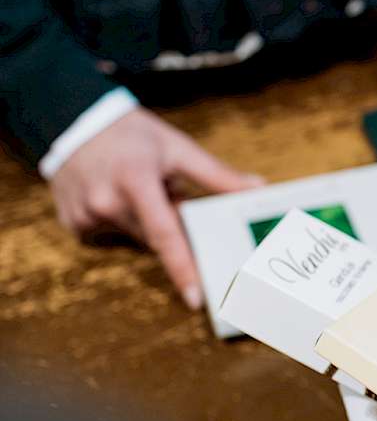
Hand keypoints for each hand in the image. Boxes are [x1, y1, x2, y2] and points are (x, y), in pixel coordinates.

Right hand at [50, 106, 262, 307]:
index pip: (165, 235)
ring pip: (137, 237)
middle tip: (171, 196)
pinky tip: (118, 196)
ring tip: (140, 188)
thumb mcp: (178, 148)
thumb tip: (258, 188)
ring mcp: (85, 215)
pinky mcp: (74, 223)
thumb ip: (218, 175)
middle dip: (172, 226)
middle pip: (156, 238)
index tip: (196, 299)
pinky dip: (124, 222)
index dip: (182, 269)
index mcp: (135, 180)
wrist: (75, 122)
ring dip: (147, 222)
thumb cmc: (134, 135)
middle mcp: (106, 201)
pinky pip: (113, 234)